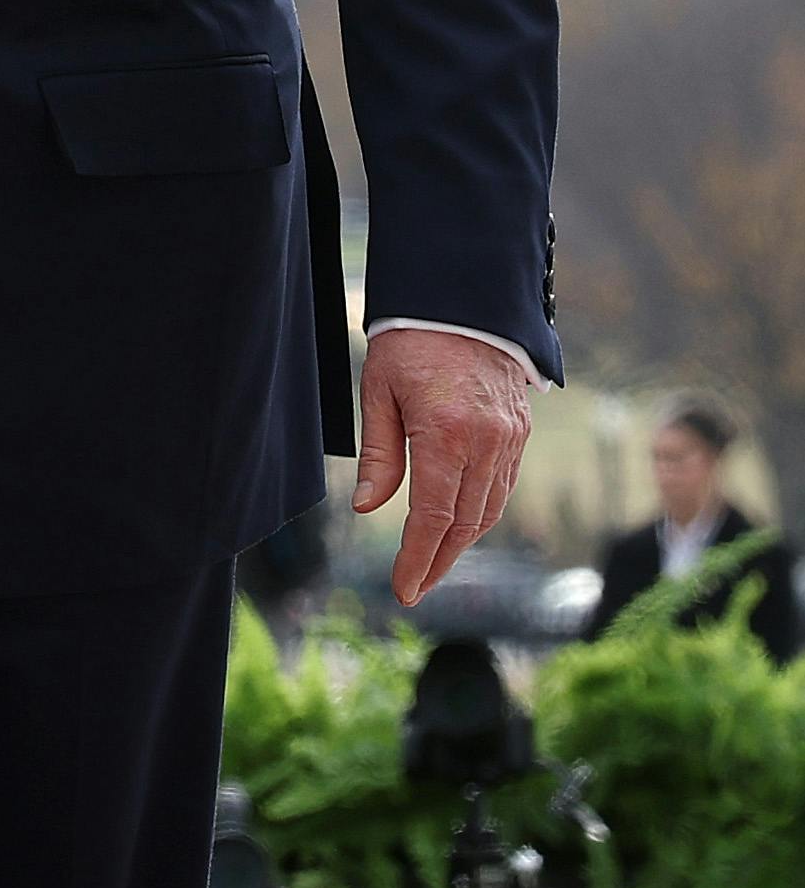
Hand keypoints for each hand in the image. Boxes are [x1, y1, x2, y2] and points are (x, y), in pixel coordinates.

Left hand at [353, 327, 533, 604]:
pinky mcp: (520, 433)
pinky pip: (502, 486)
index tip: (404, 589)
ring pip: (489, 509)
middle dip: (439, 561)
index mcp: (447, 434)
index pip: (433, 516)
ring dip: (462, 542)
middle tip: (415, 588)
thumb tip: (368, 508)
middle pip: (465, 522)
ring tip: (433, 564)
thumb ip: (379, 454)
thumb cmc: (410, 342)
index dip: (418, 558)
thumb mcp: (378, 392)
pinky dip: (481, 512)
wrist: (463, 299)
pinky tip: (459, 524)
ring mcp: (511, 439)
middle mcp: (487, 443)